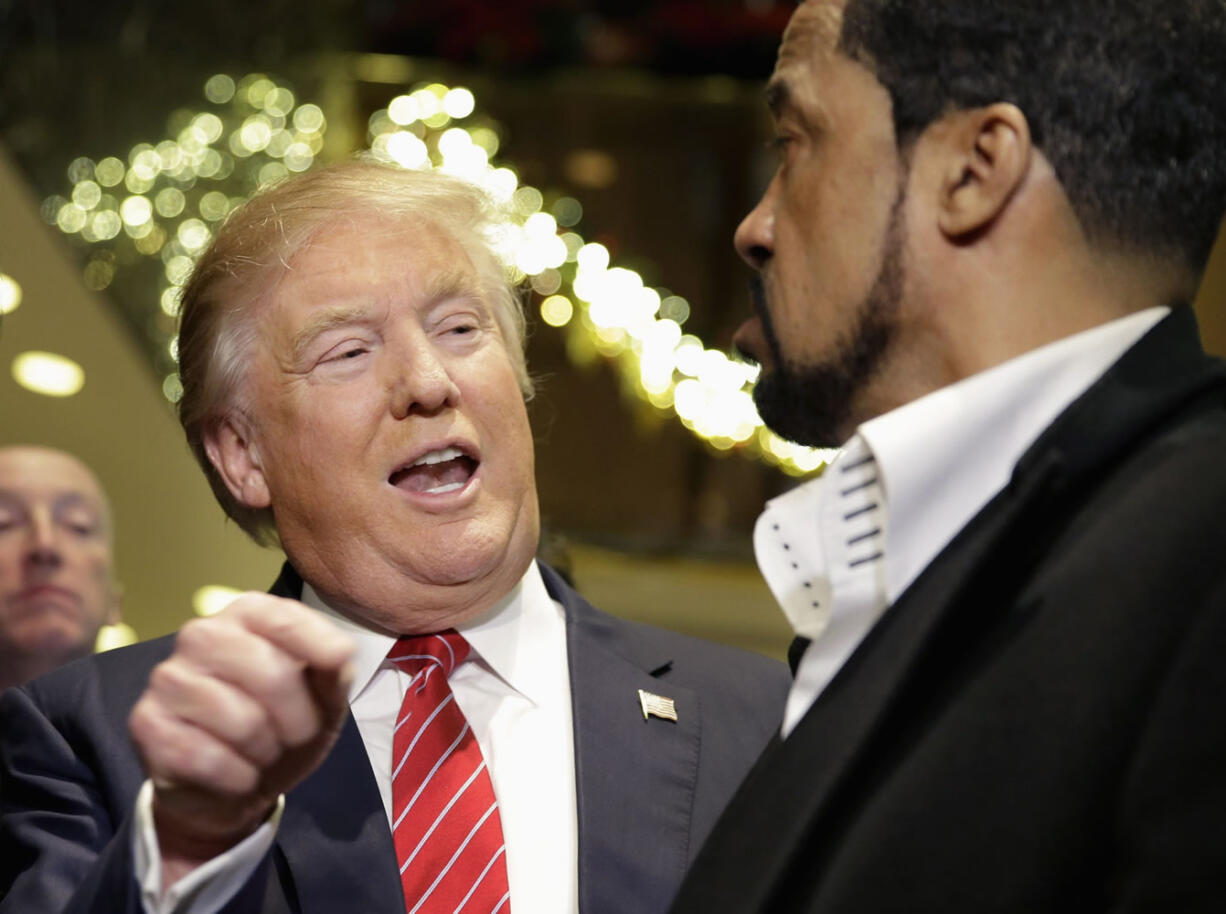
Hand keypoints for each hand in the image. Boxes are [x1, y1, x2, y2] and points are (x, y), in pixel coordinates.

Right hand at [128, 593, 354, 883]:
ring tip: (263, 753)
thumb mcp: (324, 698)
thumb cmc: (283, 726)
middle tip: (298, 736)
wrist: (235, 785)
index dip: (319, 646)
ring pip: (242, 721)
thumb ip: (334, 670)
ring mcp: (168, 678)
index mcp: (245, 615)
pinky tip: (237, 774)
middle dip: (299, 719)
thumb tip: (339, 652)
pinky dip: (238, 777)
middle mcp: (200, 635)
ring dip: (267, 751)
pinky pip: (206, 758)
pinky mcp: (146, 723)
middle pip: (271, 674)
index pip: (285, 617)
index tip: (337, 665)